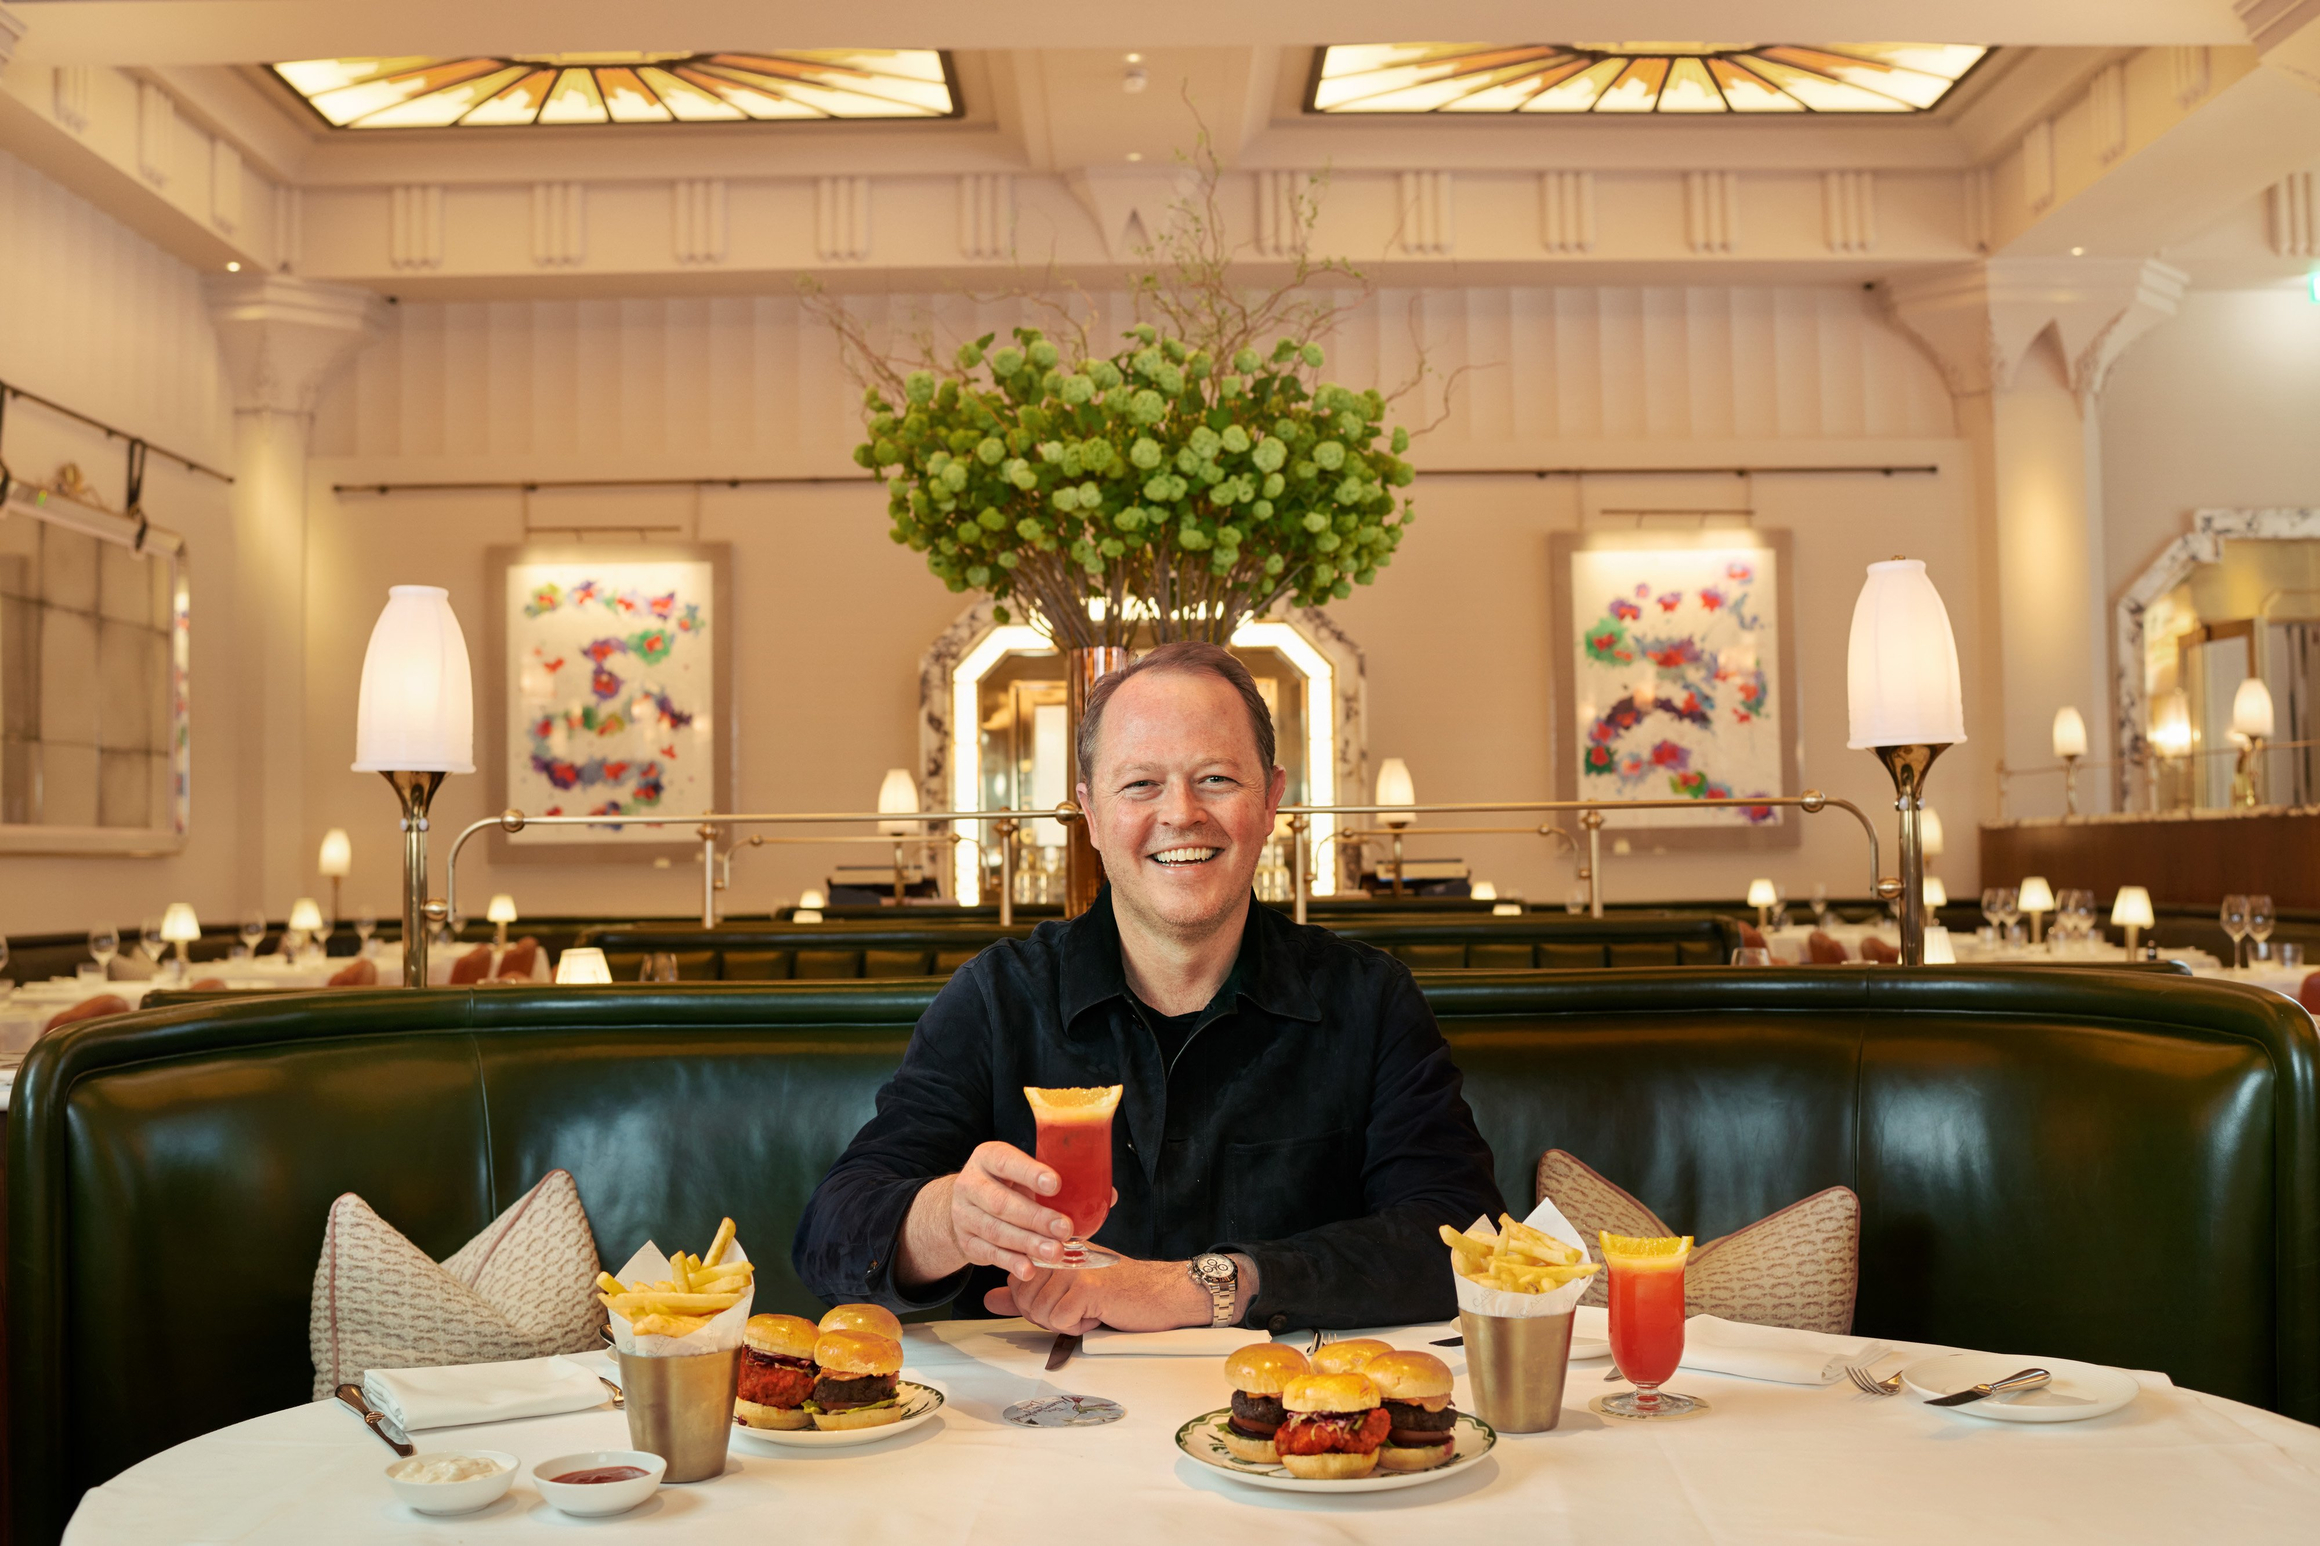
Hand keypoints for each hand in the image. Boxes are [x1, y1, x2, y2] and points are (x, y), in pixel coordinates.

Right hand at [945, 1141, 1100, 1279]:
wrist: (965, 1204)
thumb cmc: (1008, 1184)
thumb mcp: (1025, 1174)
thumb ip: (1060, 1183)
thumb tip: (1110, 1196)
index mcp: (989, 1157)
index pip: (1007, 1162)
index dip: (1031, 1173)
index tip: (1056, 1184)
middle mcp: (971, 1183)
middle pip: (1002, 1202)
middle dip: (1036, 1218)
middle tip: (1065, 1229)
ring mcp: (964, 1214)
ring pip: (996, 1231)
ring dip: (1028, 1243)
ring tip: (1055, 1252)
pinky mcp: (966, 1241)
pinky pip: (989, 1254)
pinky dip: (1011, 1263)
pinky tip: (1030, 1269)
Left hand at [983, 1257, 1213, 1333]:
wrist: (1162, 1294)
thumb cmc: (1120, 1291)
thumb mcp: (1067, 1290)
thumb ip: (1025, 1293)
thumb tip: (991, 1299)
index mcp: (1053, 1248)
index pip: (1016, 1281)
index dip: (1034, 1303)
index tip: (1062, 1300)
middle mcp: (1060, 1251)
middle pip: (1024, 1299)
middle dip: (1047, 1315)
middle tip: (1078, 1308)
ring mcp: (1072, 1266)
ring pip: (1038, 1312)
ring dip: (1065, 1322)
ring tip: (1090, 1308)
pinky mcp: (1085, 1287)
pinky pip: (1059, 1321)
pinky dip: (1078, 1327)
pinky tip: (1098, 1313)